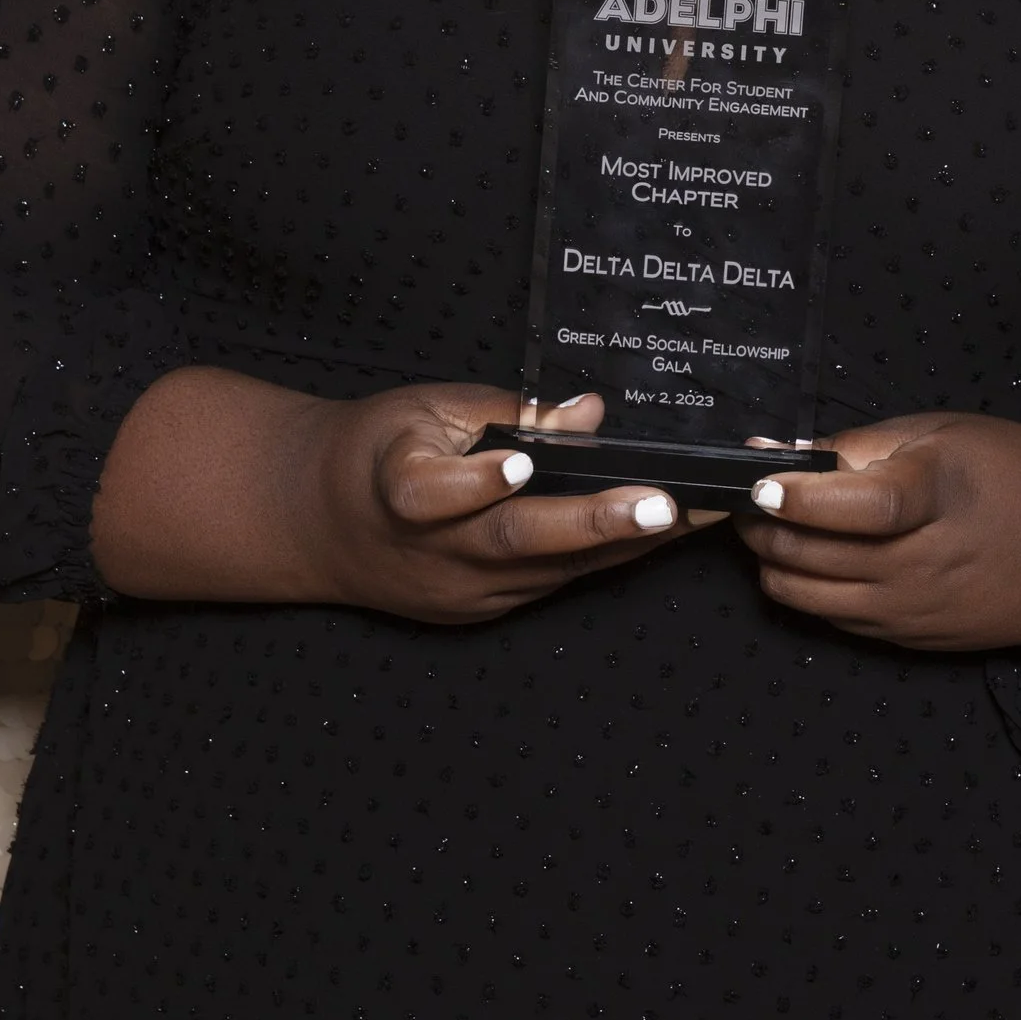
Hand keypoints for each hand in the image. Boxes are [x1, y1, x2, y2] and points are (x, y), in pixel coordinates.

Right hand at [89, 371, 719, 621]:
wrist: (319, 524)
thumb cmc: (376, 449)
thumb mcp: (423, 408)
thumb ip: (505, 411)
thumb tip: (589, 412)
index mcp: (398, 492)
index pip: (433, 493)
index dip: (479, 481)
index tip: (523, 463)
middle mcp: (433, 555)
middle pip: (515, 542)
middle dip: (597, 524)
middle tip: (665, 506)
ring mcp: (462, 592)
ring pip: (553, 568)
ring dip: (629, 543)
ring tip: (701, 513)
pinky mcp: (485, 611)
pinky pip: (556, 581)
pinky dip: (608, 556)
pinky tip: (664, 531)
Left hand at [737, 418, 1020, 670]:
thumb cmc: (1019, 474)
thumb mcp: (947, 433)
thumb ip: (863, 445)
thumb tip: (782, 454)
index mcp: (937, 497)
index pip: (856, 507)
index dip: (798, 497)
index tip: (759, 482)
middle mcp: (922, 563)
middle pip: (809, 554)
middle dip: (759, 525)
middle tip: (749, 495)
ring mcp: (914, 610)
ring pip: (804, 593)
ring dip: (773, 559)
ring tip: (772, 526)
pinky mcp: (911, 639)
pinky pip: (832, 617)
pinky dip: (806, 588)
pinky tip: (814, 557)